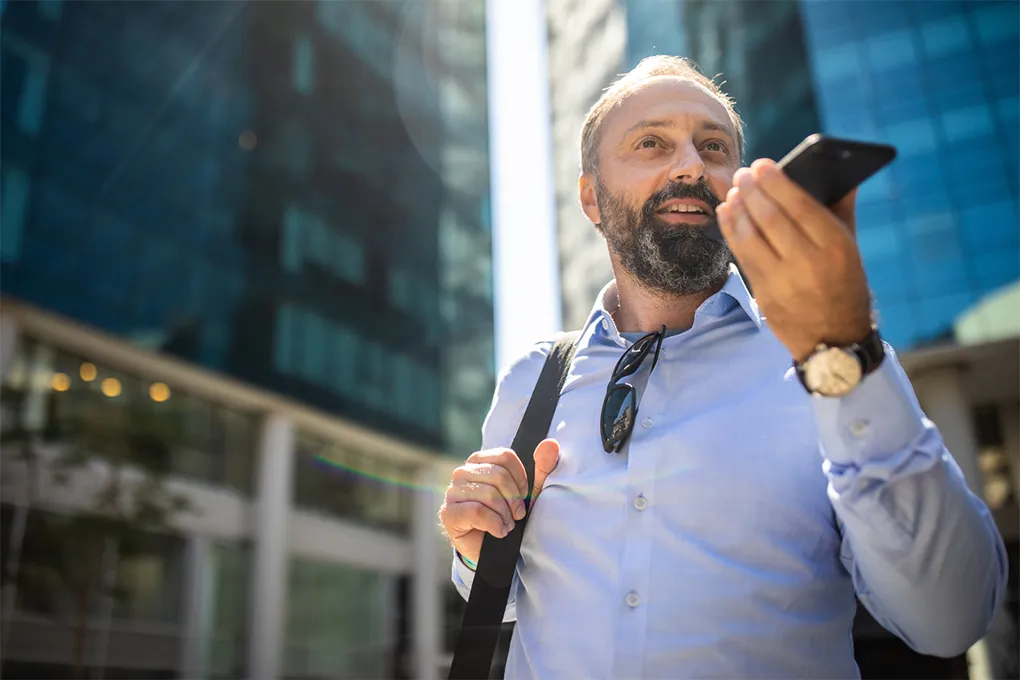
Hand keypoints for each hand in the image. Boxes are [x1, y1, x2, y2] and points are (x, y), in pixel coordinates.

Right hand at [439, 439, 559, 563]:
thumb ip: (543, 467)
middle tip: (517, 516)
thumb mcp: (530, 492)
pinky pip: (478, 511)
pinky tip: (498, 532)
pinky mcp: (449, 513)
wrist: (494, 551)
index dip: (520, 479)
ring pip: (489, 495)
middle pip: (498, 476)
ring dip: (505, 516)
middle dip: (514, 500)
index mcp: (479, 461)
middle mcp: (462, 472)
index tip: (523, 496)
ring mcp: (452, 492)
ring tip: (507, 525)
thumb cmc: (509, 516)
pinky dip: (495, 525)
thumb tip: (550, 443)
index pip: (505, 456)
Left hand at [716, 158, 872, 362]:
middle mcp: (807, 263)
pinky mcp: (763, 295)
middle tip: (742, 174)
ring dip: (737, 210)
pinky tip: (727, 214)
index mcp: (834, 247)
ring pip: (750, 237)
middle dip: (752, 192)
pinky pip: (741, 257)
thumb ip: (842, 211)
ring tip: (733, 192)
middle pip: (771, 219)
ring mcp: (782, 281)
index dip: (777, 183)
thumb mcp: (851, 249)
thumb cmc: (845, 286)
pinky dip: (731, 232)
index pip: (800, 206)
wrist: (833, 340)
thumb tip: (842, 174)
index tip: (763, 165)